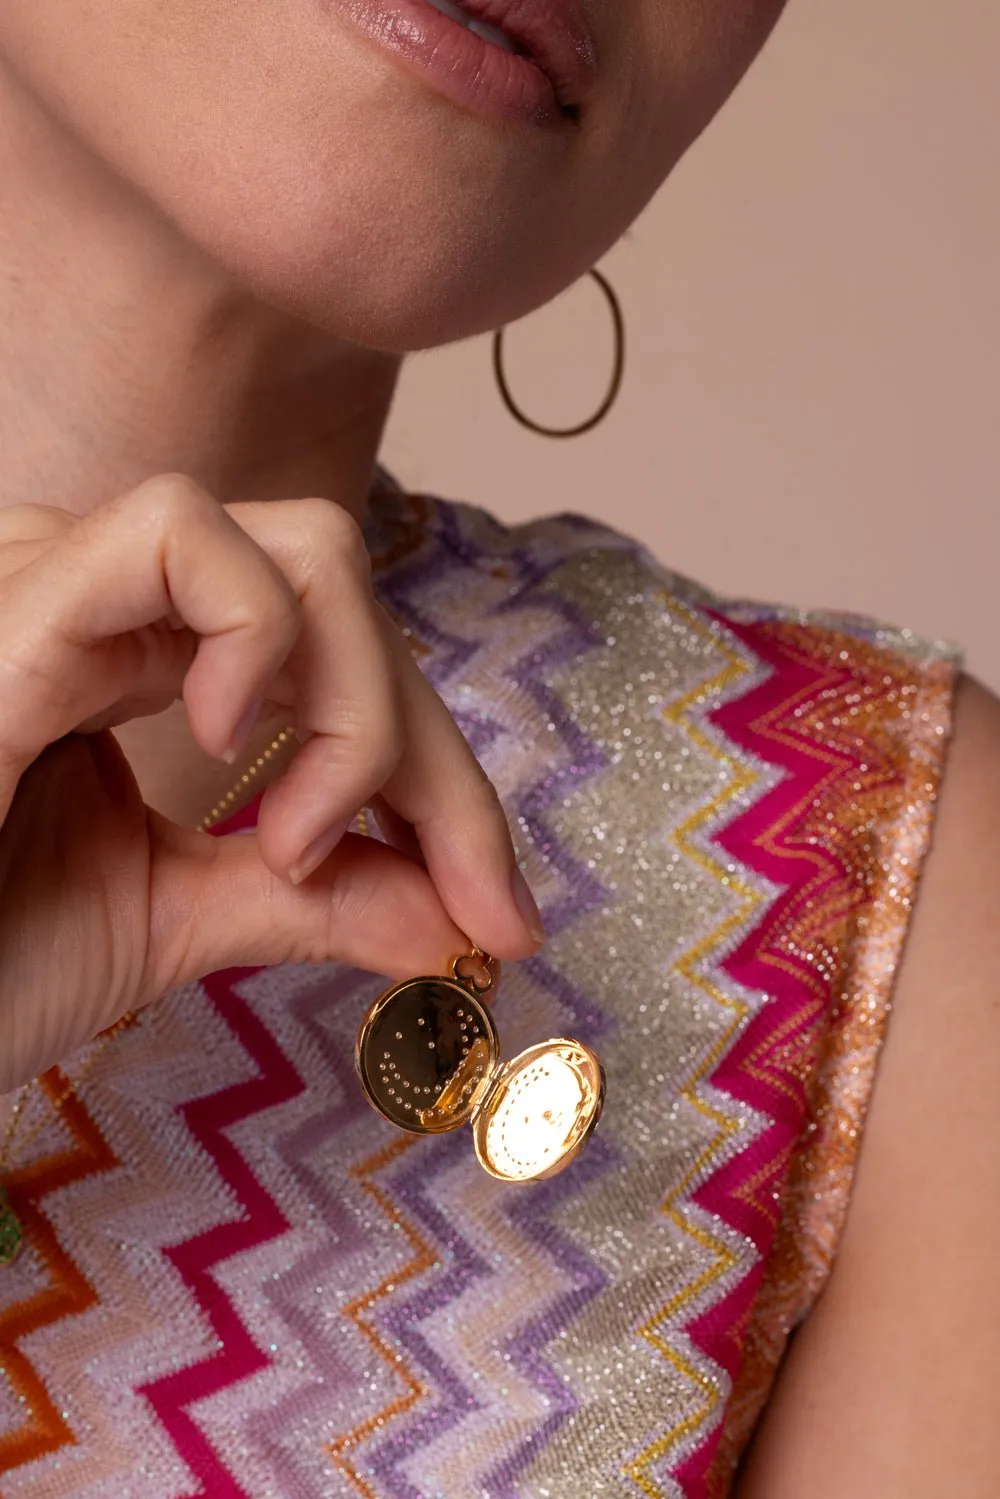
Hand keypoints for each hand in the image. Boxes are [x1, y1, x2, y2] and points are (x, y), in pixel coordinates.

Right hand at [0, 475, 542, 1091]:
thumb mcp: (174, 923)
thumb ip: (313, 900)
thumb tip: (459, 918)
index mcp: (143, 659)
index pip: (340, 660)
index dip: (443, 778)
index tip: (499, 912)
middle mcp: (109, 602)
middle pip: (345, 590)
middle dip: (428, 748)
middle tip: (455, 895)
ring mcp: (55, 583)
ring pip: (296, 544)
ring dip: (353, 697)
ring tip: (289, 829)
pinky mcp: (10, 604)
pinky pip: (173, 531)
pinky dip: (251, 632)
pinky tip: (228, 748)